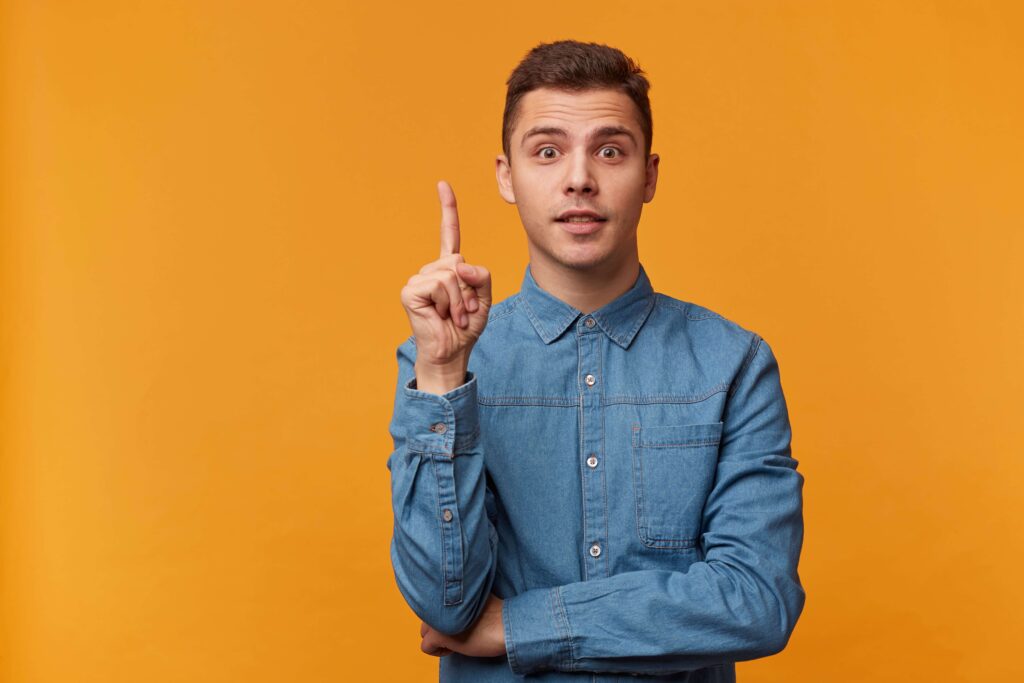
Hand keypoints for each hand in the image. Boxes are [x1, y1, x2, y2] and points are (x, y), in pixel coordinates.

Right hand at [400, 181, 491, 388]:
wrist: (451, 353)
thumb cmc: (465, 328)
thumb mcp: (484, 299)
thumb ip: (480, 276)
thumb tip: (459, 265)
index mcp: (448, 269)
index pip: (448, 235)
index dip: (447, 210)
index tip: (442, 185)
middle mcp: (430, 270)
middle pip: (458, 260)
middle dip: (468, 289)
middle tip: (463, 311)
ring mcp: (418, 279)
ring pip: (451, 274)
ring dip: (460, 300)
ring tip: (453, 316)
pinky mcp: (411, 291)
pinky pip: (440, 284)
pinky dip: (448, 303)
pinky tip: (442, 316)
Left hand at [420, 593, 505, 657]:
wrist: (505, 624)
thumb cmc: (495, 613)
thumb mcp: (473, 598)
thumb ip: (457, 598)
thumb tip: (446, 609)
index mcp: (448, 589)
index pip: (432, 604)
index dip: (446, 616)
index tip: (461, 620)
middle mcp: (437, 601)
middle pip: (427, 619)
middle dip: (440, 628)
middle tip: (460, 631)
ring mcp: (436, 618)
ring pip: (424, 633)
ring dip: (439, 639)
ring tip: (458, 638)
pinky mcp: (437, 635)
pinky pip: (426, 647)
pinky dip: (438, 651)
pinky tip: (455, 648)